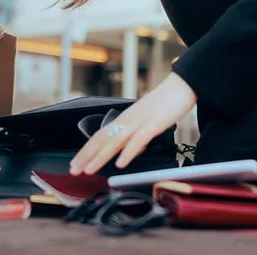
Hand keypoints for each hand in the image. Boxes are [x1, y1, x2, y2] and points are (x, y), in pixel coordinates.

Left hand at [70, 72, 196, 174]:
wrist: (182, 85)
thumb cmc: (165, 104)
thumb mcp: (146, 122)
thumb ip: (136, 136)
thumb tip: (130, 152)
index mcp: (125, 119)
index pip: (100, 136)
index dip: (86, 150)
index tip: (76, 163)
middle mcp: (128, 120)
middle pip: (102, 139)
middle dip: (86, 156)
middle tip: (74, 170)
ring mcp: (140, 121)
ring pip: (115, 141)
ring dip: (100, 156)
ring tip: (89, 170)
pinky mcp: (154, 123)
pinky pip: (138, 140)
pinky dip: (128, 152)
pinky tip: (120, 163)